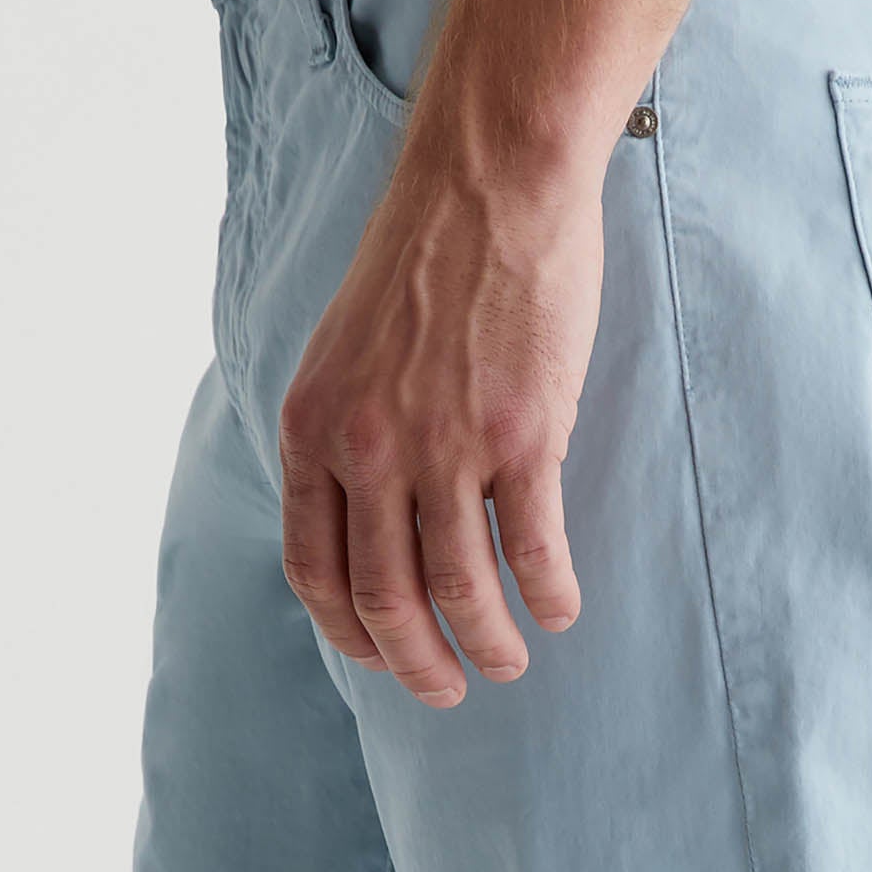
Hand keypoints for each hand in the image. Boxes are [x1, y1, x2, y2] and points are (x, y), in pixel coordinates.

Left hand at [278, 136, 602, 706]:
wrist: (489, 181)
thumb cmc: (423, 259)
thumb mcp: (341, 350)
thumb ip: (341, 434)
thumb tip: (360, 520)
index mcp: (312, 430)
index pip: (314, 570)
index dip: (348, 634)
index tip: (380, 659)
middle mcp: (368, 448)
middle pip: (386, 600)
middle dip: (417, 666)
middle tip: (448, 691)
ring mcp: (446, 444)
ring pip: (460, 591)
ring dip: (490, 646)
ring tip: (510, 662)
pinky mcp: (521, 434)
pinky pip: (533, 551)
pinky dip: (548, 597)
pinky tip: (559, 611)